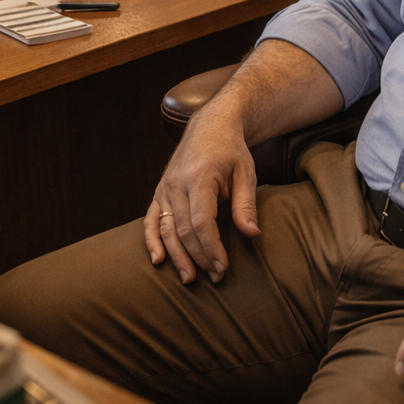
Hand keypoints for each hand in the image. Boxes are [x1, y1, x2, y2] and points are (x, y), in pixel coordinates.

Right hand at [143, 104, 259, 283]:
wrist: (210, 124)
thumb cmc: (231, 149)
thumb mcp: (246, 172)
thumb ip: (245, 204)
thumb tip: (252, 234)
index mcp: (199, 177)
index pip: (201, 222)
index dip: (211, 248)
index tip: (223, 268)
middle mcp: (176, 183)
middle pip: (183, 230)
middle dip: (199, 257)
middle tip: (215, 277)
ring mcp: (165, 187)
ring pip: (166, 228)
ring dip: (177, 256)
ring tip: (190, 278)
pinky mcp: (160, 190)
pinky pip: (151, 219)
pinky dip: (152, 240)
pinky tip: (158, 260)